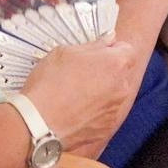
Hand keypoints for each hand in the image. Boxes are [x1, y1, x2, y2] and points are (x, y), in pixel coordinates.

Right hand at [20, 38, 149, 159]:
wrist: (40, 122)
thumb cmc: (49, 83)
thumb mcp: (65, 52)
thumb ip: (94, 45)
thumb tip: (109, 39)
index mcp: (115, 63)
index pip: (127, 49)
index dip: (112, 49)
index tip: (98, 52)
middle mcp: (122, 87)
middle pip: (122, 73)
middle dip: (108, 70)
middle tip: (82, 72)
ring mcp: (115, 110)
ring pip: (114, 94)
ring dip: (102, 91)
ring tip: (76, 93)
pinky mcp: (107, 128)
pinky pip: (105, 114)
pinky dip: (95, 112)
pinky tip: (76, 110)